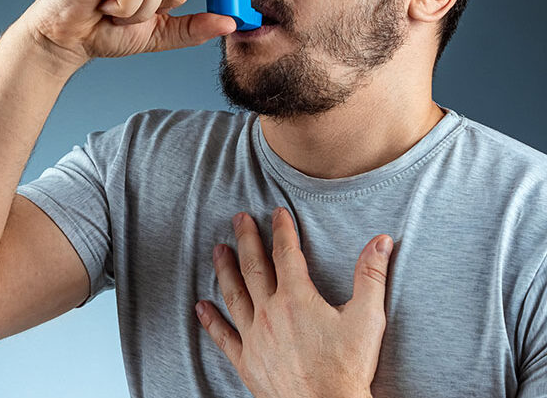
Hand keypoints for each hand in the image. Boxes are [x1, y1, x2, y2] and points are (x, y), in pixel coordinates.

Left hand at [195, 208, 393, 397]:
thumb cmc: (348, 368)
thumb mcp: (368, 318)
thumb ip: (371, 276)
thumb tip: (381, 241)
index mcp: (297, 298)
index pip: (286, 253)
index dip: (281, 230)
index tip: (277, 213)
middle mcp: (270, 313)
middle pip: (253, 266)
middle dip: (246, 239)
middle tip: (239, 218)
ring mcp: (254, 337)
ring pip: (234, 294)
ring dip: (225, 269)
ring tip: (218, 250)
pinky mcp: (247, 361)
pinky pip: (223, 336)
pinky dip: (210, 320)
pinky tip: (200, 307)